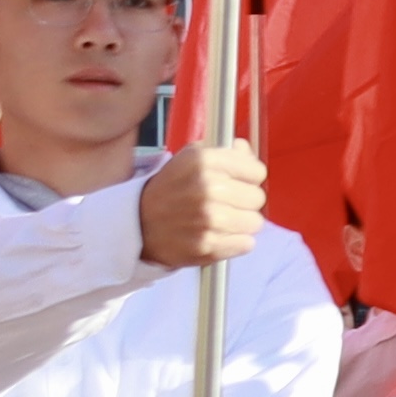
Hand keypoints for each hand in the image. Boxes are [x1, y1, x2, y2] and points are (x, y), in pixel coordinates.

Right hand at [141, 137, 267, 272]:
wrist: (138, 223)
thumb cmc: (171, 189)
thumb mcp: (191, 159)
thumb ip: (226, 152)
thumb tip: (246, 151)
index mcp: (205, 161)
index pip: (257, 171)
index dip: (247, 178)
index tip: (234, 182)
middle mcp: (208, 188)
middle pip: (258, 198)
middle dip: (244, 201)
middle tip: (223, 203)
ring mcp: (209, 219)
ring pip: (255, 222)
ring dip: (241, 223)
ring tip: (219, 220)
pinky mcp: (208, 245)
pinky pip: (246, 244)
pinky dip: (235, 242)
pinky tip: (217, 235)